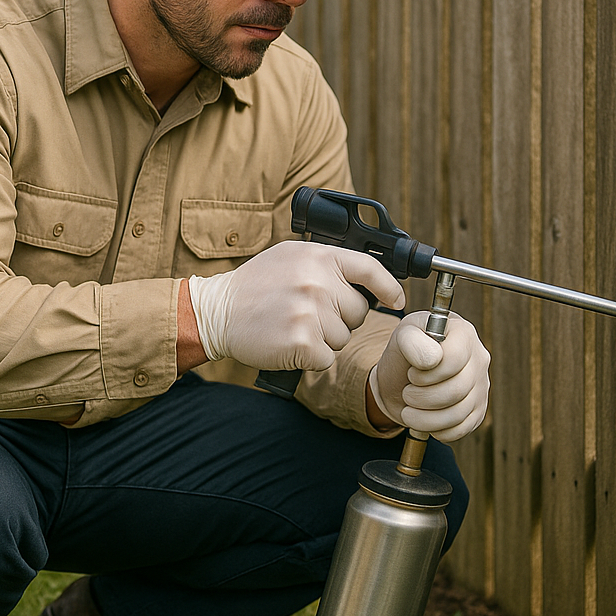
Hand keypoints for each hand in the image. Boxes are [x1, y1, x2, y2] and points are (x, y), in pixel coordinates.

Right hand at [187, 241, 404, 370]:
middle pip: (358, 311)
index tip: (397, 299)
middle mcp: (317, 281)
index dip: (389, 286)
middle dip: (340, 318)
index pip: (369, 268)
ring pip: (343, 337)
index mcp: (318, 256)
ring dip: (324, 339)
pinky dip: (311, 358)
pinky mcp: (302, 342)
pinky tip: (290, 344)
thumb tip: (370, 279)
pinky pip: (326, 358)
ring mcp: (310, 312)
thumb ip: (328, 263)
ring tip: (293, 325)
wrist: (218, 311)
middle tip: (308, 313)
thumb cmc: (257, 285)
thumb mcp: (292, 257)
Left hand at [371, 311, 489, 441]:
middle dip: (422, 397)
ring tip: (409, 408)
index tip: (411, 373)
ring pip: (458, 413)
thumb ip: (412, 340)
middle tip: (407, 393)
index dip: (428, 373)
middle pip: (456, 390)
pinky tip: (424, 419)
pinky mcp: (478, 410)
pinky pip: (461, 429)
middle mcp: (479, 358)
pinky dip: (436, 430)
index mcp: (463, 333)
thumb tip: (432, 359)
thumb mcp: (401, 337)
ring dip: (424, 418)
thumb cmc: (404, 353)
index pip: (454, 358)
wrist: (401, 379)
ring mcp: (481, 386)